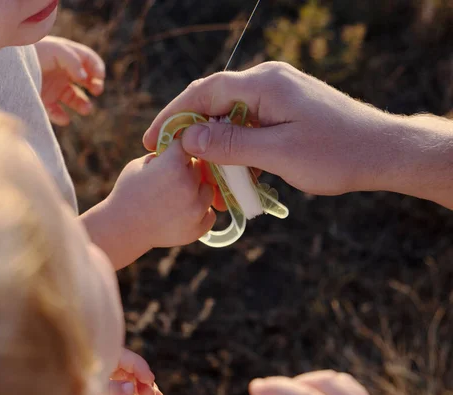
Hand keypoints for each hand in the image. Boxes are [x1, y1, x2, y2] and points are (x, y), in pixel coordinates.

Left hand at [35, 36, 104, 125]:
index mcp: (67, 57)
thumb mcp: (56, 50)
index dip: (97, 68)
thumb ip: (73, 61)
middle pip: (85, 81)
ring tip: (86, 109)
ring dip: (83, 105)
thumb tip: (84, 77)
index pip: (89, 61)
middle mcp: (62, 72)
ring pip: (74, 99)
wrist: (7, 64)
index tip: (99, 77)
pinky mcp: (43, 100)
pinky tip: (65, 119)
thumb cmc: (33, 52)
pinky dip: (62, 117)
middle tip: (96, 90)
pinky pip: (56, 112)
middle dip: (94, 86)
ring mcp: (53, 87)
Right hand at [82, 141, 215, 268]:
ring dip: (196, 191)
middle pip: (199, 168)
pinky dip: (199, 213)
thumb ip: (164, 156)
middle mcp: (188, 185)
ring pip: (207, 190)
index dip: (178, 150)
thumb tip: (182, 151)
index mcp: (173, 165)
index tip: (173, 155)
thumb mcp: (140, 164)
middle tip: (170, 180)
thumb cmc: (127, 192)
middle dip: (187, 170)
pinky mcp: (197, 228)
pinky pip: (209, 213)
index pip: (187, 145)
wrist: (121, 229)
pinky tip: (182, 212)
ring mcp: (195, 209)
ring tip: (175, 197)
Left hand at [106, 348, 163, 394]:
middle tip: (155, 394)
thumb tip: (130, 388)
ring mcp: (107, 391)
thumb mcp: (91, 389)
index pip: (127, 359)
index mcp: (101, 361)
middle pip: (132, 373)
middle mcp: (106, 374)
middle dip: (145, 382)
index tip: (149, 380)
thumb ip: (111, 389)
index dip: (140, 368)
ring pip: (130, 390)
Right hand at [143, 61, 452, 208]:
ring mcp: (279, 93)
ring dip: (215, 143)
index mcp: (264, 85)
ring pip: (231, 114)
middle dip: (190, 129)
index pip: (204, 93)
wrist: (383, 151)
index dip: (174, 116)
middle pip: (214, 100)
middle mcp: (268, 81)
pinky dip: (237, 145)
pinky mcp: (287, 108)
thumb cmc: (335, 154)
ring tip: (202, 171)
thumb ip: (230, 145)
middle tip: (169, 156)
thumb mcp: (277, 154)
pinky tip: (233, 169)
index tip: (153, 141)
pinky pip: (250, 123)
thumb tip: (188, 138)